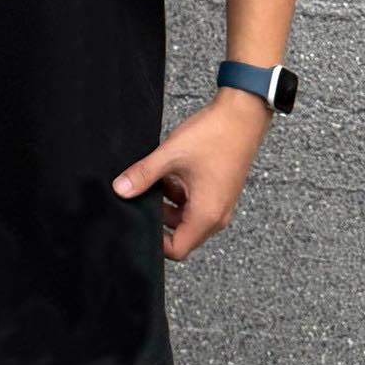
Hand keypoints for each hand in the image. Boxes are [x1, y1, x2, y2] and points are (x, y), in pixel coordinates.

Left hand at [111, 91, 272, 259]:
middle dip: (159, 218)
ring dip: (169, 204)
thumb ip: (143, 175)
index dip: (155, 241)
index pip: (177, 250)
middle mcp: (217, 216)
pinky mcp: (221, 192)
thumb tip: (121, 189)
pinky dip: (180, 194)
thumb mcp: (170, 156)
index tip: (140, 220)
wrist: (243, 114)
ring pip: (187, 218)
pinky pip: (195, 204)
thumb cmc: (215, 135)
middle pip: (182, 235)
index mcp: (207, 215)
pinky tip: (170, 172)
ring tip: (157, 180)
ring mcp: (221, 204)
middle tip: (144, 196)